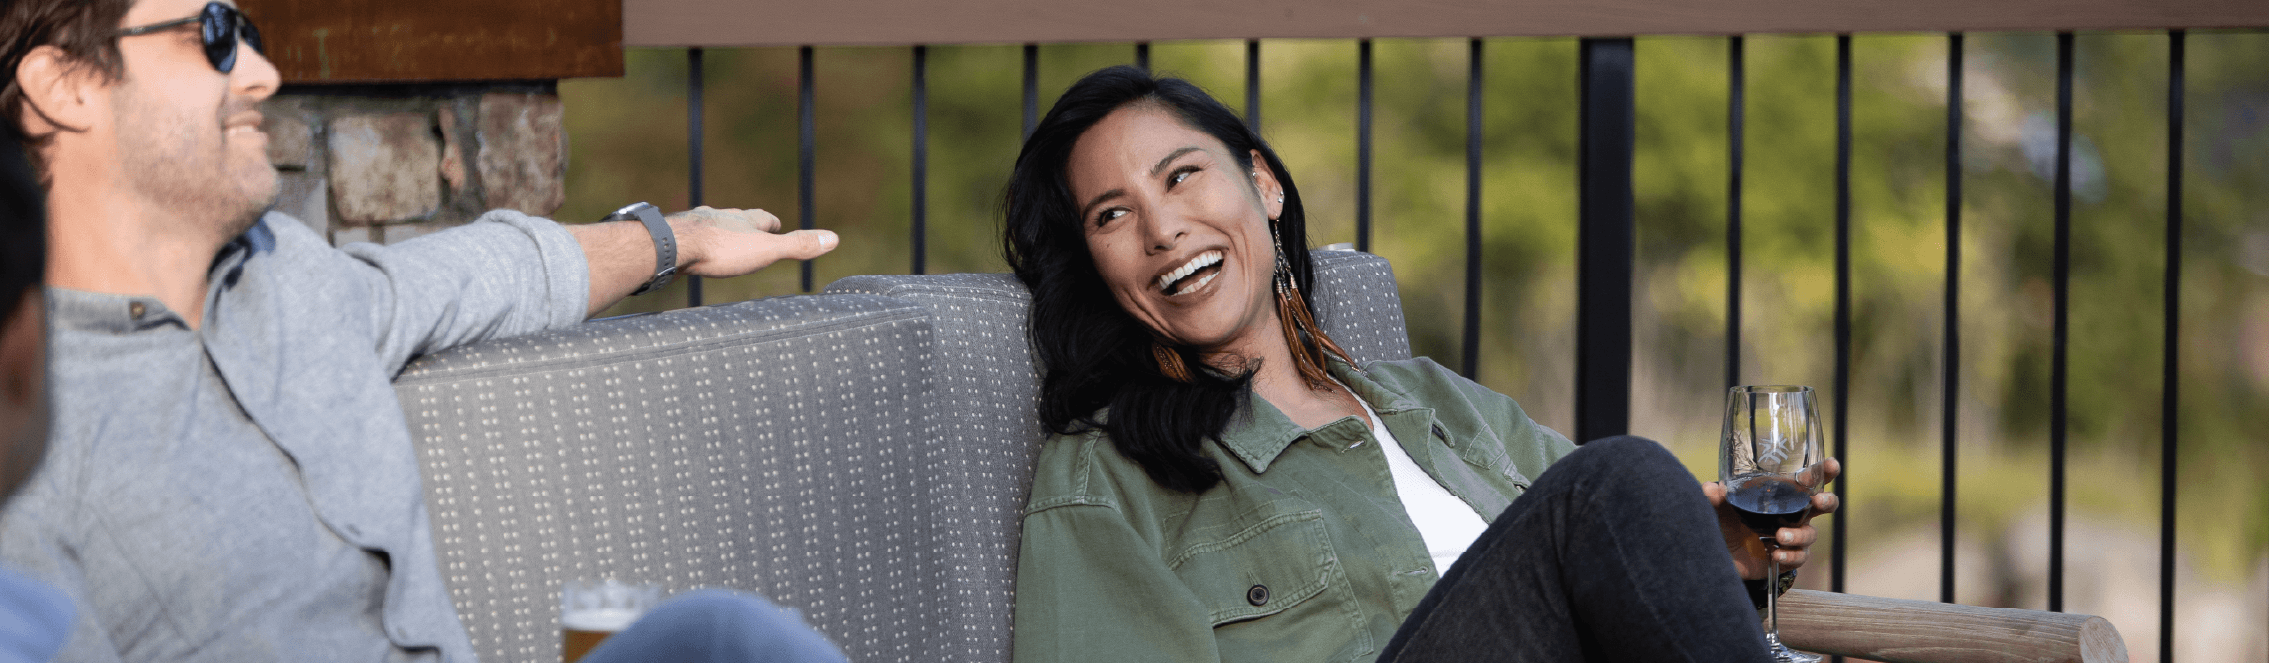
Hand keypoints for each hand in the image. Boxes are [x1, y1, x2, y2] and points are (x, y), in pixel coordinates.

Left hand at [669, 206, 837, 276]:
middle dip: (743, 227)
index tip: (776, 226)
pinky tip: (686, 253)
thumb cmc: (720, 250)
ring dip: (715, 234)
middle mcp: (719, 217)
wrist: (670, 246)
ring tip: (717, 244)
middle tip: (748, 235)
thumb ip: (797, 246)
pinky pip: (686, 239)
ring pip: (709, 226)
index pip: (764, 218)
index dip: (771, 223)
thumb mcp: (766, 250)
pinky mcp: (673, 238)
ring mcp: (694, 225)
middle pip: (736, 219)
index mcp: (743, 220)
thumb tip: (834, 239)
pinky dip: (691, 245)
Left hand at [1701, 457, 1840, 579]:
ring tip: (1780, 536)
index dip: (1823, 472)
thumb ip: (1713, 498)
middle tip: (1818, 501)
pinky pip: (1799, 557)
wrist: (1721, 556)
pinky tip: (1776, 555)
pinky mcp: (1787, 558)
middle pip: (1823, 505)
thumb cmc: (1726, 523)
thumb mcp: (1717, 509)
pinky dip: (1790, 556)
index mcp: (1781, 495)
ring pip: (1810, 534)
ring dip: (1798, 535)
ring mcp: (1792, 536)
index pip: (1807, 480)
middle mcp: (1791, 514)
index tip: (1831, 465)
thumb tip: (1710, 488)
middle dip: (1827, 501)